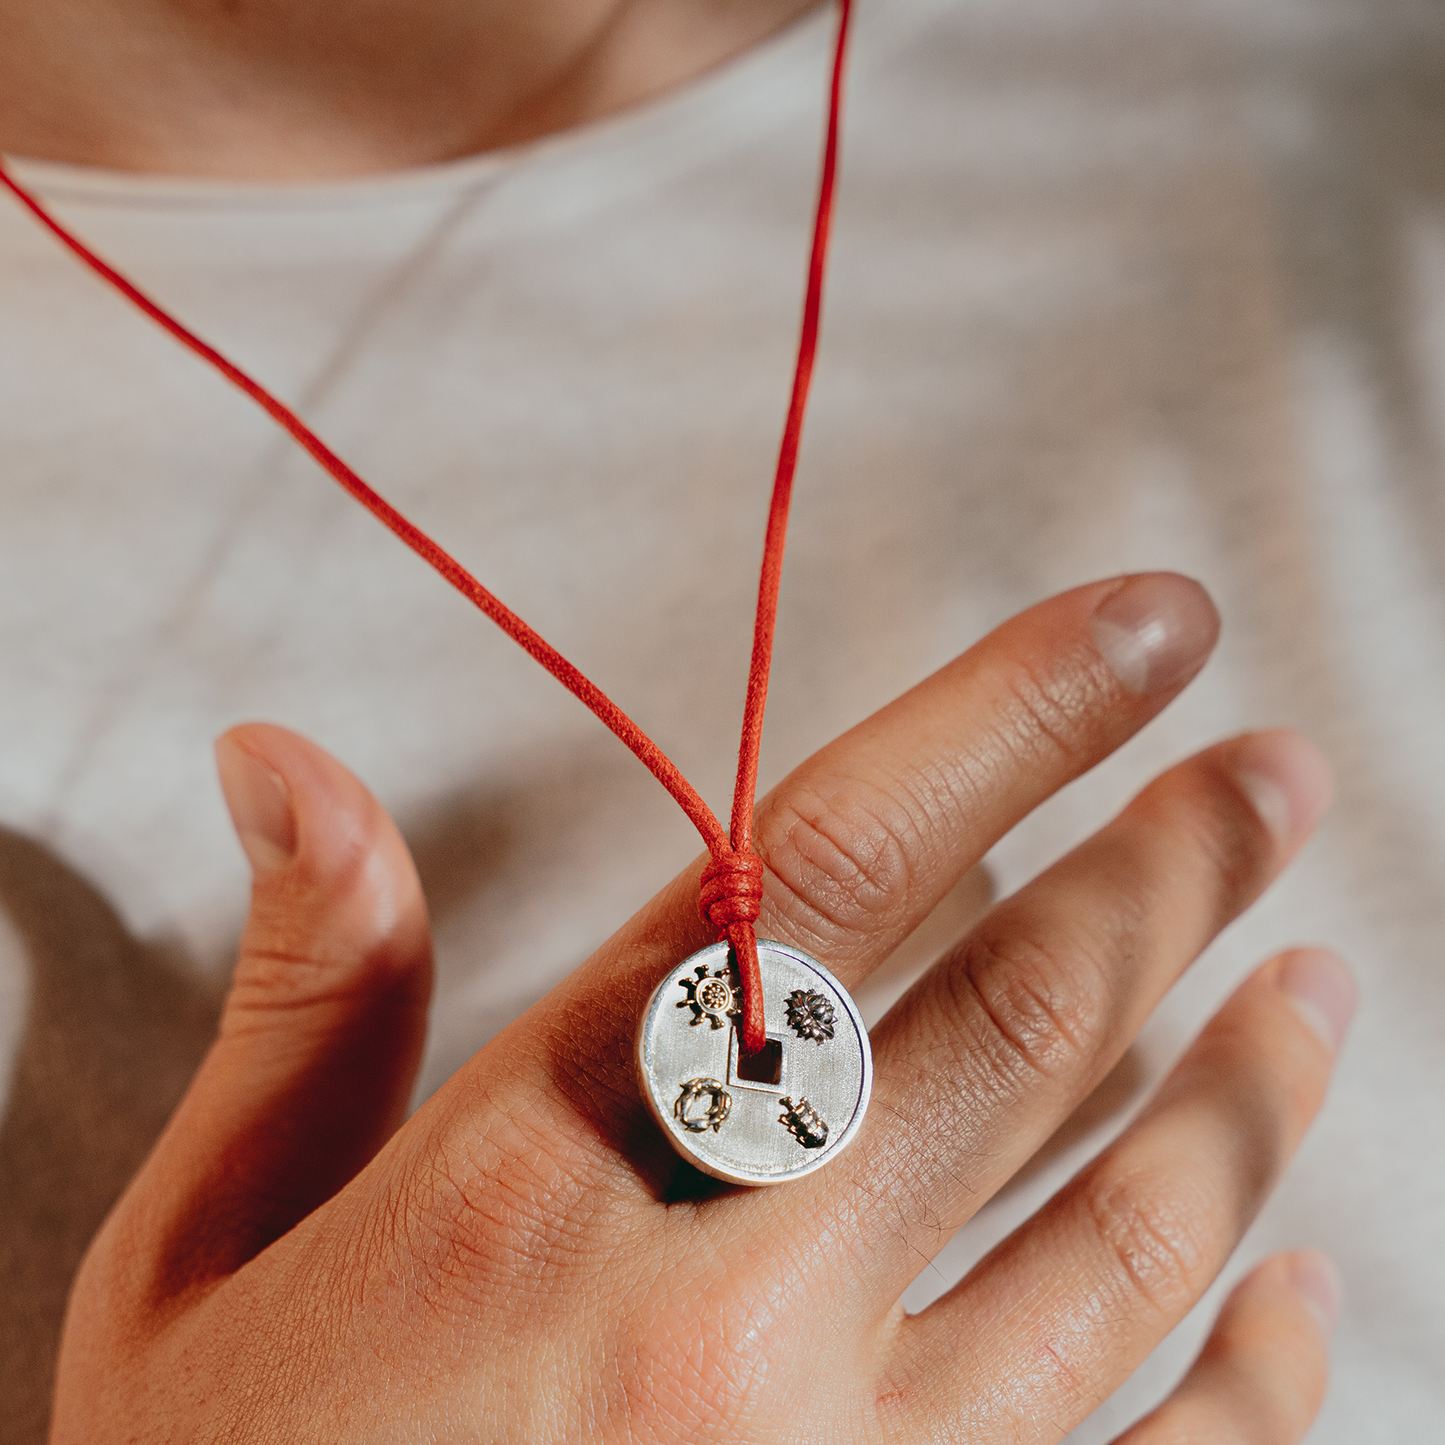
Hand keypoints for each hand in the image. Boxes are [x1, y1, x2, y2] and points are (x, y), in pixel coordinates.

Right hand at [49, 574, 1350, 1442]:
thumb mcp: (210, 1254)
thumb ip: (310, 991)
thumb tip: (284, 759)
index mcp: (535, 1176)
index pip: (827, 866)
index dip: (1010, 715)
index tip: (1140, 626)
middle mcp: (722, 1313)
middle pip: (1022, 1014)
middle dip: (1173, 862)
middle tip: (1270, 774)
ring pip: (1123, 1225)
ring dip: (1244, 1078)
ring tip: (1312, 971)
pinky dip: (1255, 1364)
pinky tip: (1295, 1273)